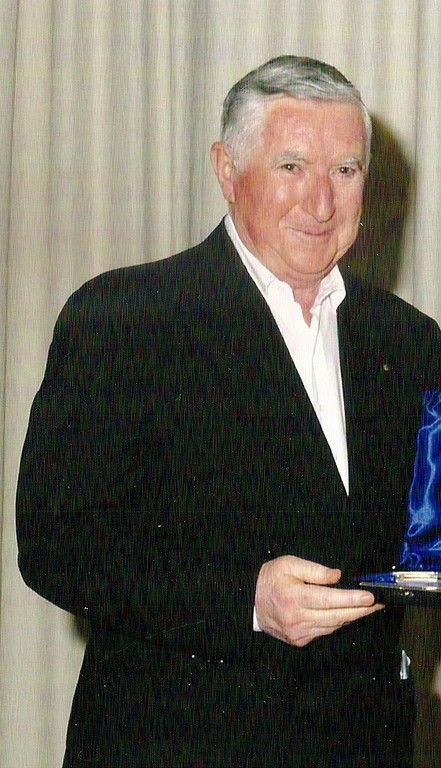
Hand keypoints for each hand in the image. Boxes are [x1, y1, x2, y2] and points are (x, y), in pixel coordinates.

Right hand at [254, 555, 383, 646]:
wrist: (249, 601)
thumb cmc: (270, 579)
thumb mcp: (288, 564)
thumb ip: (314, 570)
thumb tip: (337, 577)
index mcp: (294, 597)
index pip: (329, 600)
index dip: (351, 599)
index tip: (369, 597)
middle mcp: (297, 618)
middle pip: (336, 616)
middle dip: (360, 610)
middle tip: (377, 604)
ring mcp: (298, 632)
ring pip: (332, 626)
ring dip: (351, 617)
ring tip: (367, 609)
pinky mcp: (299, 640)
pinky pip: (324, 631)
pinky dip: (337, 623)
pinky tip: (346, 615)